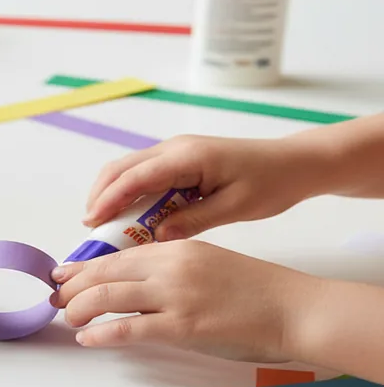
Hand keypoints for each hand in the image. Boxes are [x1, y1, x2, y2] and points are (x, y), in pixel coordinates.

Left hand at [50, 241, 316, 362]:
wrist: (294, 308)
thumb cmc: (254, 290)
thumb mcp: (206, 264)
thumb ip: (169, 269)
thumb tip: (133, 285)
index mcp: (175, 248)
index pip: (116, 256)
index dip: (83, 267)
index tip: (62, 275)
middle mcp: (170, 266)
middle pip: (105, 273)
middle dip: (73, 287)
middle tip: (55, 298)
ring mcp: (175, 296)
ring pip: (108, 297)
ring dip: (79, 308)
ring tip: (66, 318)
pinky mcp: (183, 326)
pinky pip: (129, 328)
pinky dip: (101, 333)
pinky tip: (87, 338)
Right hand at [83, 135, 318, 240]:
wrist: (294, 163)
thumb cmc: (271, 183)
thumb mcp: (234, 207)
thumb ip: (192, 221)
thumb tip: (156, 237)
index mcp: (187, 157)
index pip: (135, 177)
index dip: (109, 199)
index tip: (91, 222)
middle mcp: (175, 148)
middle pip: (122, 168)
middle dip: (101, 196)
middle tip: (92, 228)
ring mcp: (176, 152)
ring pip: (129, 170)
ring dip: (113, 195)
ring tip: (106, 226)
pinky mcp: (180, 160)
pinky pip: (145, 175)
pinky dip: (130, 193)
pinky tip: (131, 216)